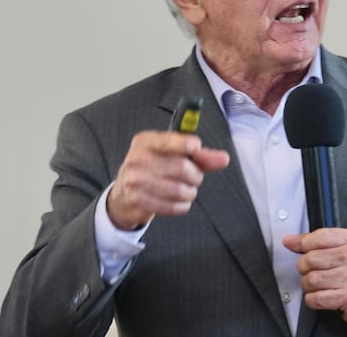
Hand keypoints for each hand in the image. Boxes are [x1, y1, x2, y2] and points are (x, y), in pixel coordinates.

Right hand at [106, 131, 230, 229]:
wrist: (124, 193)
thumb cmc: (153, 169)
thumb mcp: (172, 154)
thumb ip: (199, 155)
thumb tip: (222, 159)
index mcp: (146, 141)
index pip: (171, 141)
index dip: (189, 146)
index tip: (197, 148)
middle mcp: (137, 159)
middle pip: (181, 167)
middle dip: (196, 175)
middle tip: (194, 177)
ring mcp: (135, 181)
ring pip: (179, 189)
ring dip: (190, 192)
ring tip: (186, 189)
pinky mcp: (137, 200)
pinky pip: (172, 206)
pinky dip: (182, 205)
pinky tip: (178, 201)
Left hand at [283, 229, 346, 332]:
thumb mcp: (344, 249)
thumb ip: (317, 242)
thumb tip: (290, 240)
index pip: (320, 237)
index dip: (303, 244)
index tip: (298, 249)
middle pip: (311, 259)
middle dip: (305, 268)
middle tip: (313, 272)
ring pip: (311, 280)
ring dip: (309, 286)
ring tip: (319, 285)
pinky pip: (316, 298)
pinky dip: (313, 300)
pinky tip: (323, 296)